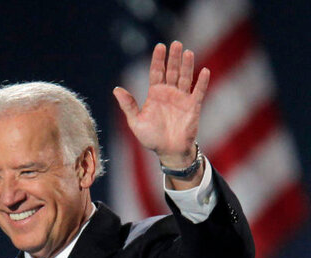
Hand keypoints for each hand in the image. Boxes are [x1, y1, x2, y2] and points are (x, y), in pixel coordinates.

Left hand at [113, 41, 209, 169]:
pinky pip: (198, 92)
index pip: (156, 72)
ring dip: (187, 65)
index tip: (159, 46)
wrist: (168, 151)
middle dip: (173, 58)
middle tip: (175, 43)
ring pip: (185, 78)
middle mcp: (169, 93)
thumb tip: (116, 89)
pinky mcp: (193, 106)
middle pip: (172, 71)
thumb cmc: (151, 137)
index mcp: (155, 94)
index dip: (158, 60)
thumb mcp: (135, 121)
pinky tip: (204, 71)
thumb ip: (128, 105)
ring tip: (187, 52)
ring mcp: (182, 98)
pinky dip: (202, 82)